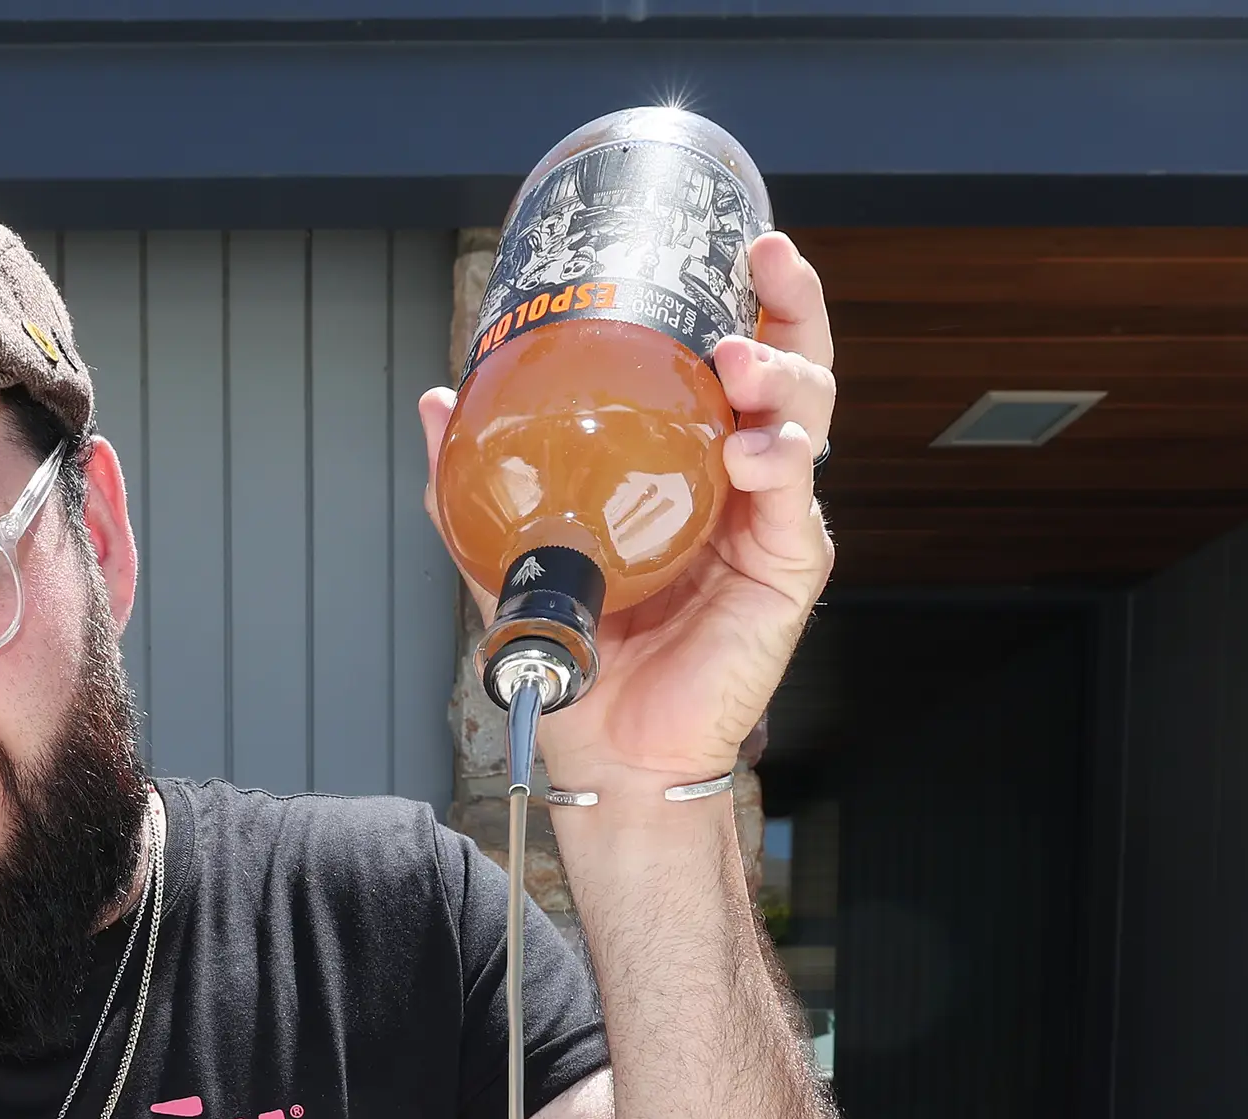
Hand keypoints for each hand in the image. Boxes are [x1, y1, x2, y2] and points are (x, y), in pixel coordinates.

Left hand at [419, 231, 837, 786]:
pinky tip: (749, 452)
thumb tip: (440, 398)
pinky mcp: (789, 570)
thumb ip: (476, 478)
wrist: (606, 748)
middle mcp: (743, 478)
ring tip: (736, 363)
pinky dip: (779, 464)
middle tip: (763, 263)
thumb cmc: (579, 650)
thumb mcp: (511, 549)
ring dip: (781, 375)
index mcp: (690, 458)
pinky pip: (796, 502)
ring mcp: (772, 521)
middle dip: (789, 306)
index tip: (740, 241)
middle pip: (794, 368)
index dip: (750, 294)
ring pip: (807, 420)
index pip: (736, 356)